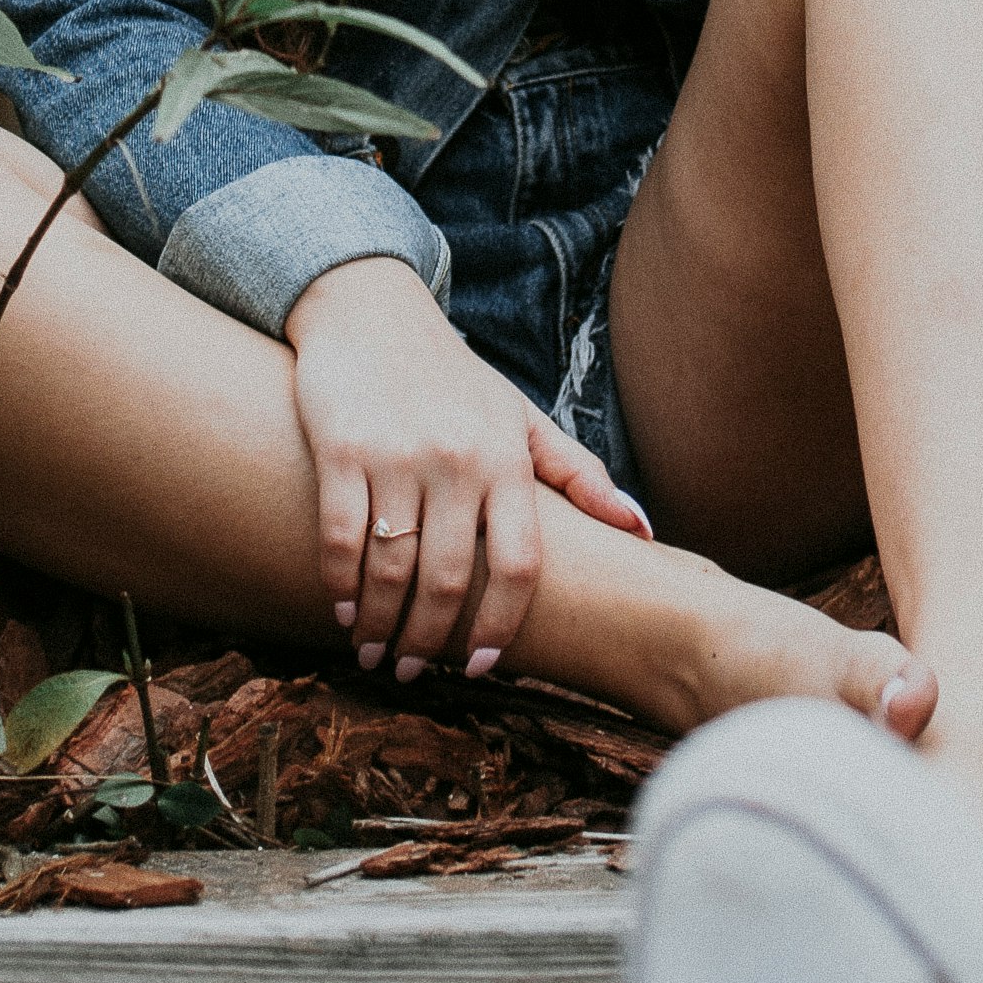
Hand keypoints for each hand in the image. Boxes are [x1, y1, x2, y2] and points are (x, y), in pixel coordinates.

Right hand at [284, 258, 648, 678]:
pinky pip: (341, 537)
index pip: (519, 564)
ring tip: (376, 654)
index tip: (483, 665)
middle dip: (430, 640)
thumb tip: (642, 530)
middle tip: (413, 673)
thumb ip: (579, 476)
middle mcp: (459, 458)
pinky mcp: (343, 446)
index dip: (503, 625)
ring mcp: (399, 453)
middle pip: (449, 578)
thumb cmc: (453, 377)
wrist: (372, 309)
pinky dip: (340, 585)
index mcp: (508, 458)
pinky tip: (344, 612)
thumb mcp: (522, 418)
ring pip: (391, 567)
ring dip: (381, 625)